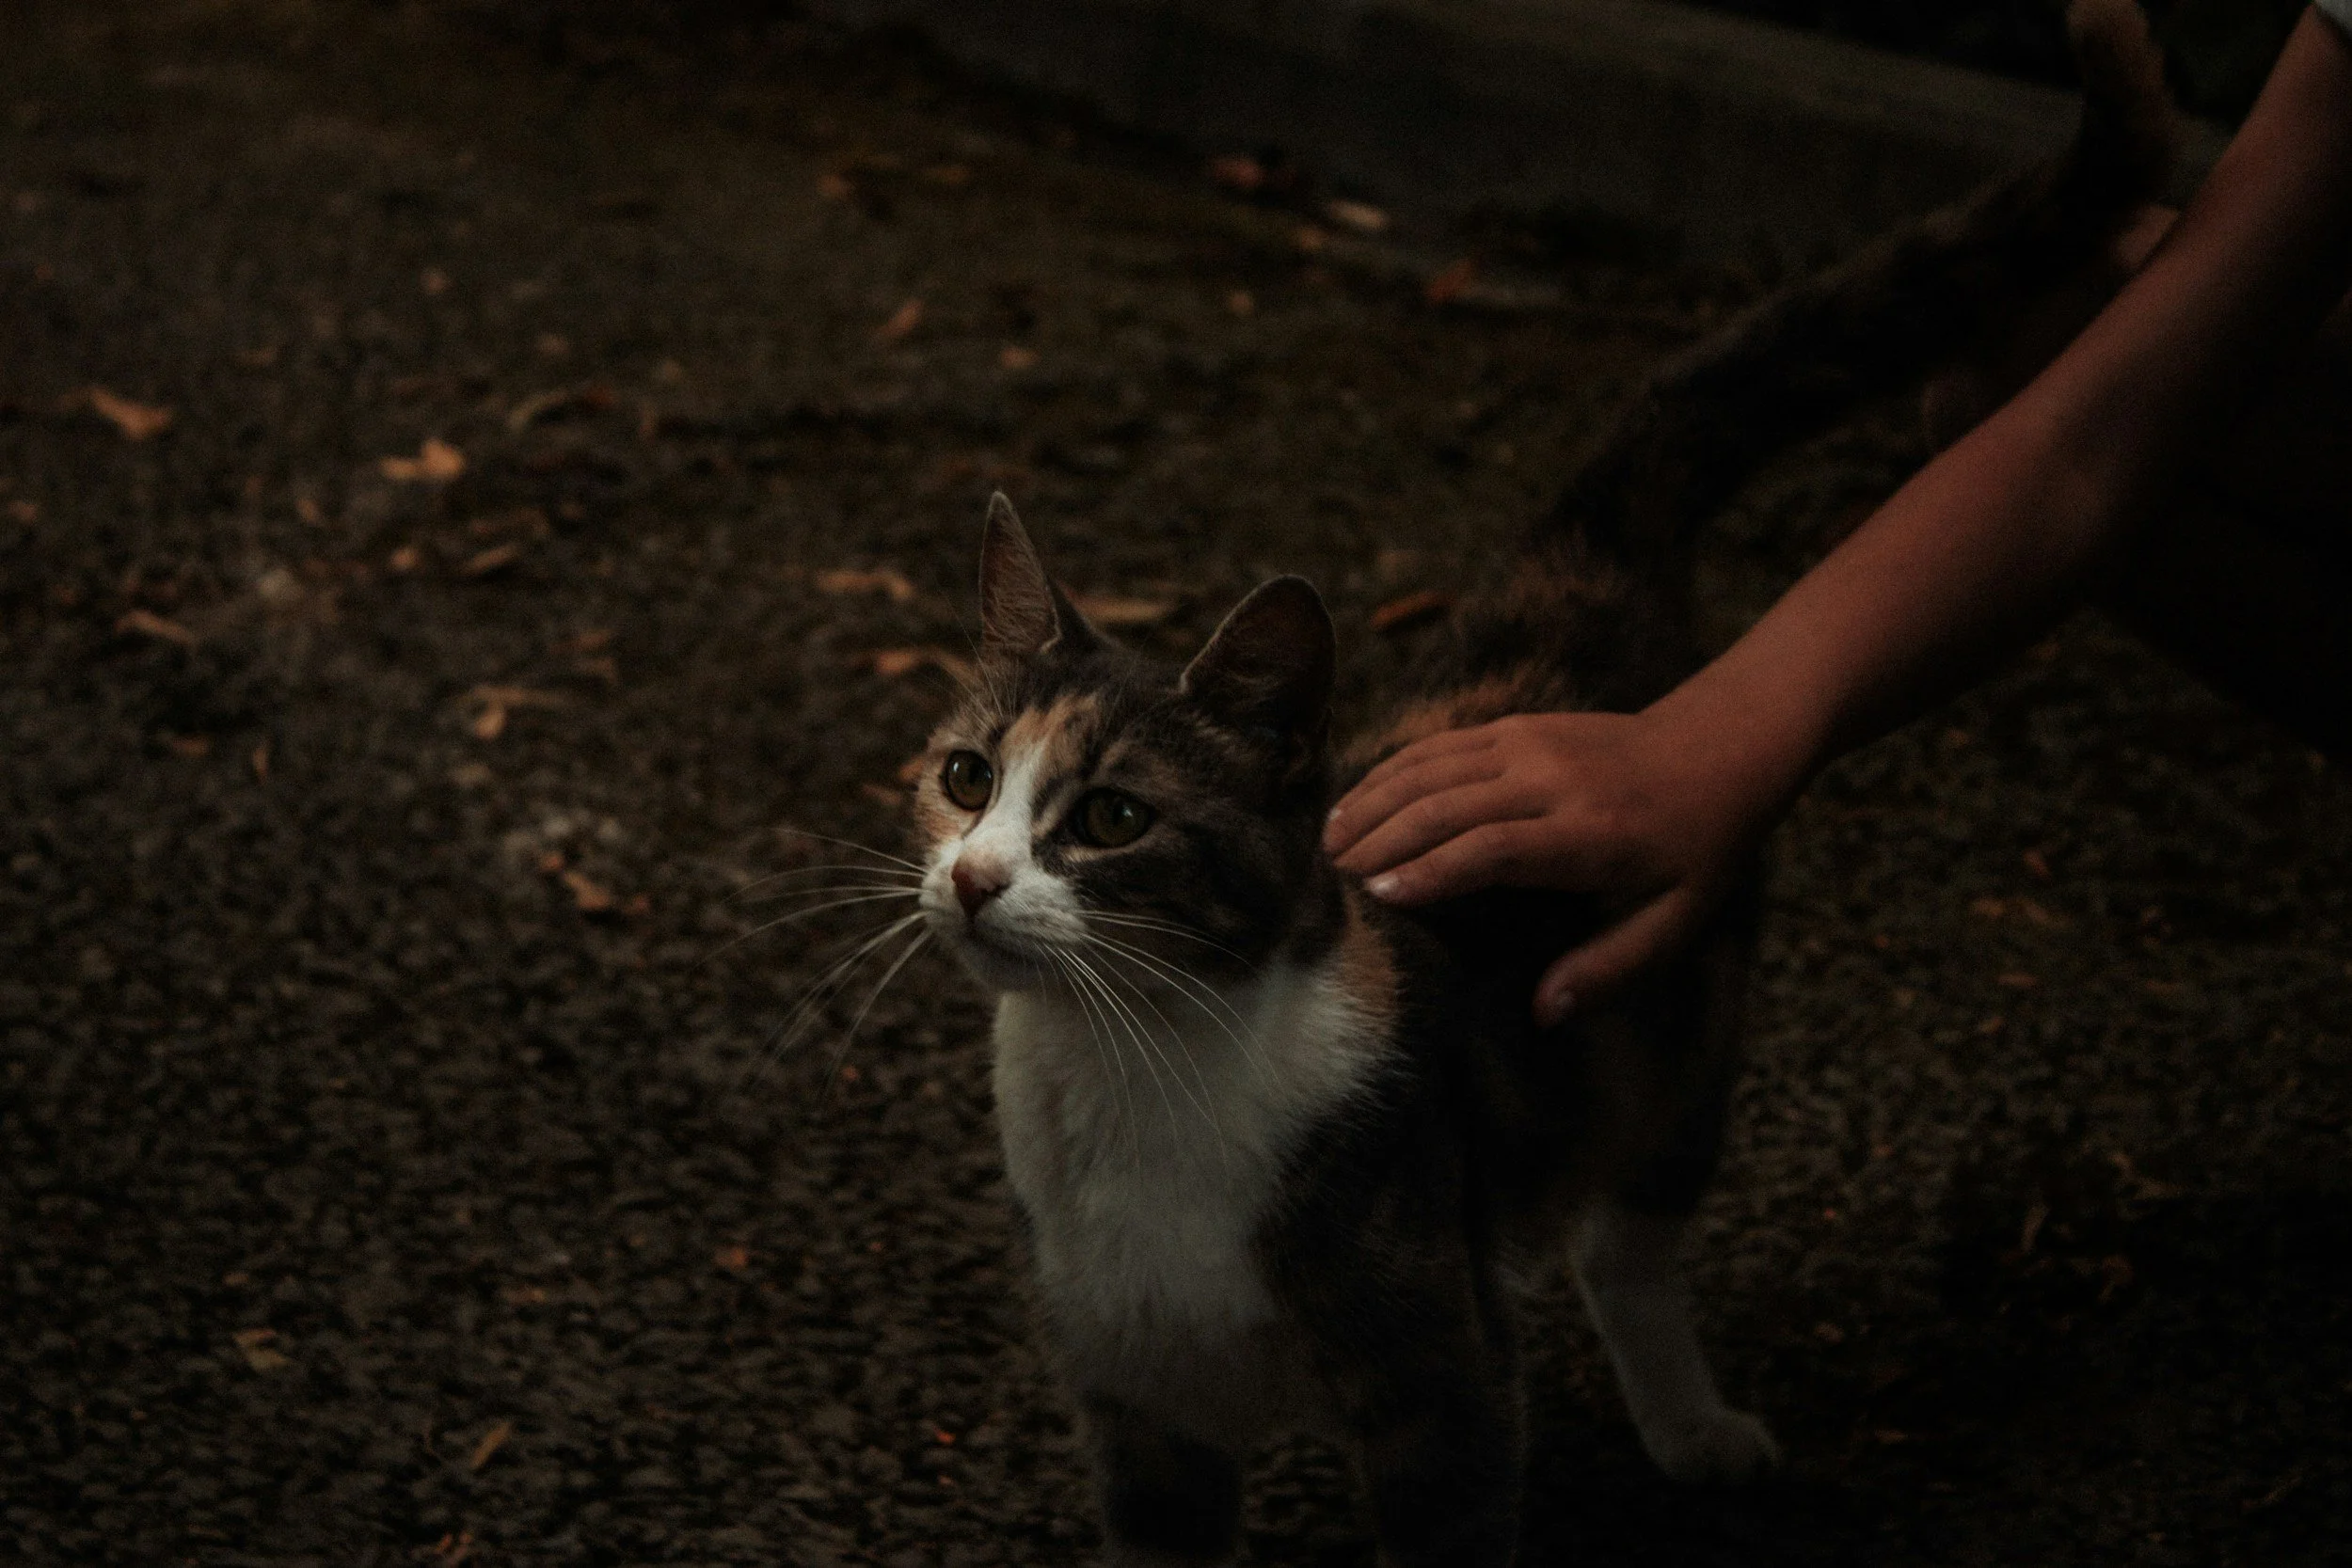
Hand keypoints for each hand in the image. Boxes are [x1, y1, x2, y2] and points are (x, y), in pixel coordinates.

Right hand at [1322, 709, 1779, 1022]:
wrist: (1717, 751)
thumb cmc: (1694, 852)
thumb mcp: (1673, 923)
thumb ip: (1609, 969)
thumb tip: (1544, 1012)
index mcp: (1588, 834)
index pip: (1494, 849)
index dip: (1433, 871)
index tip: (1381, 898)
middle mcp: (1550, 780)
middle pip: (1446, 804)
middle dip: (1382, 841)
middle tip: (1331, 881)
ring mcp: (1528, 743)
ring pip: (1431, 768)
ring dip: (1373, 803)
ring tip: (1327, 845)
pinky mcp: (1515, 726)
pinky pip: (1438, 745)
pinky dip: (1389, 772)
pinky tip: (1356, 801)